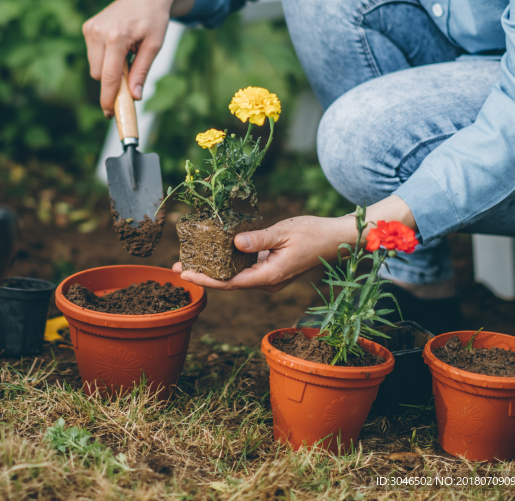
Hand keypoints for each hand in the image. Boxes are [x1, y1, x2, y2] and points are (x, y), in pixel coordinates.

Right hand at [82, 0, 194, 115]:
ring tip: (127, 53)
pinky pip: (93, 55)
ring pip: (94, 66)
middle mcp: (99, 32)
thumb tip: (135, 96)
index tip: (109, 113)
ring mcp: (91, 28)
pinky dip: (105, 57)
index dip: (108, 98)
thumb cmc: (154, 19)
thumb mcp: (154, 46)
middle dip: (112, 82)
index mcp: (116, 37)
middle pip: (99, 74)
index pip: (108, 77)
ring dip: (108, 68)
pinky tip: (119, 45)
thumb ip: (142, 71)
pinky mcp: (88, 27)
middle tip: (130, 77)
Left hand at [172, 196, 417, 290]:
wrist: (337, 239)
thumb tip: (234, 242)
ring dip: (213, 269)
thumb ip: (259, 239)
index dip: (205, 279)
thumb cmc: (313, 234)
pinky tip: (214, 252)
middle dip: (203, 275)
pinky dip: (227, 262)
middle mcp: (267, 281)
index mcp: (269, 276)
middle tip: (178, 266)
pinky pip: (244, 268)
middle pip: (228, 282)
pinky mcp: (271, 268)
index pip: (230, 282)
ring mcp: (269, 276)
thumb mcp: (284, 232)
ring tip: (190, 259)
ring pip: (235, 276)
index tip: (185, 274)